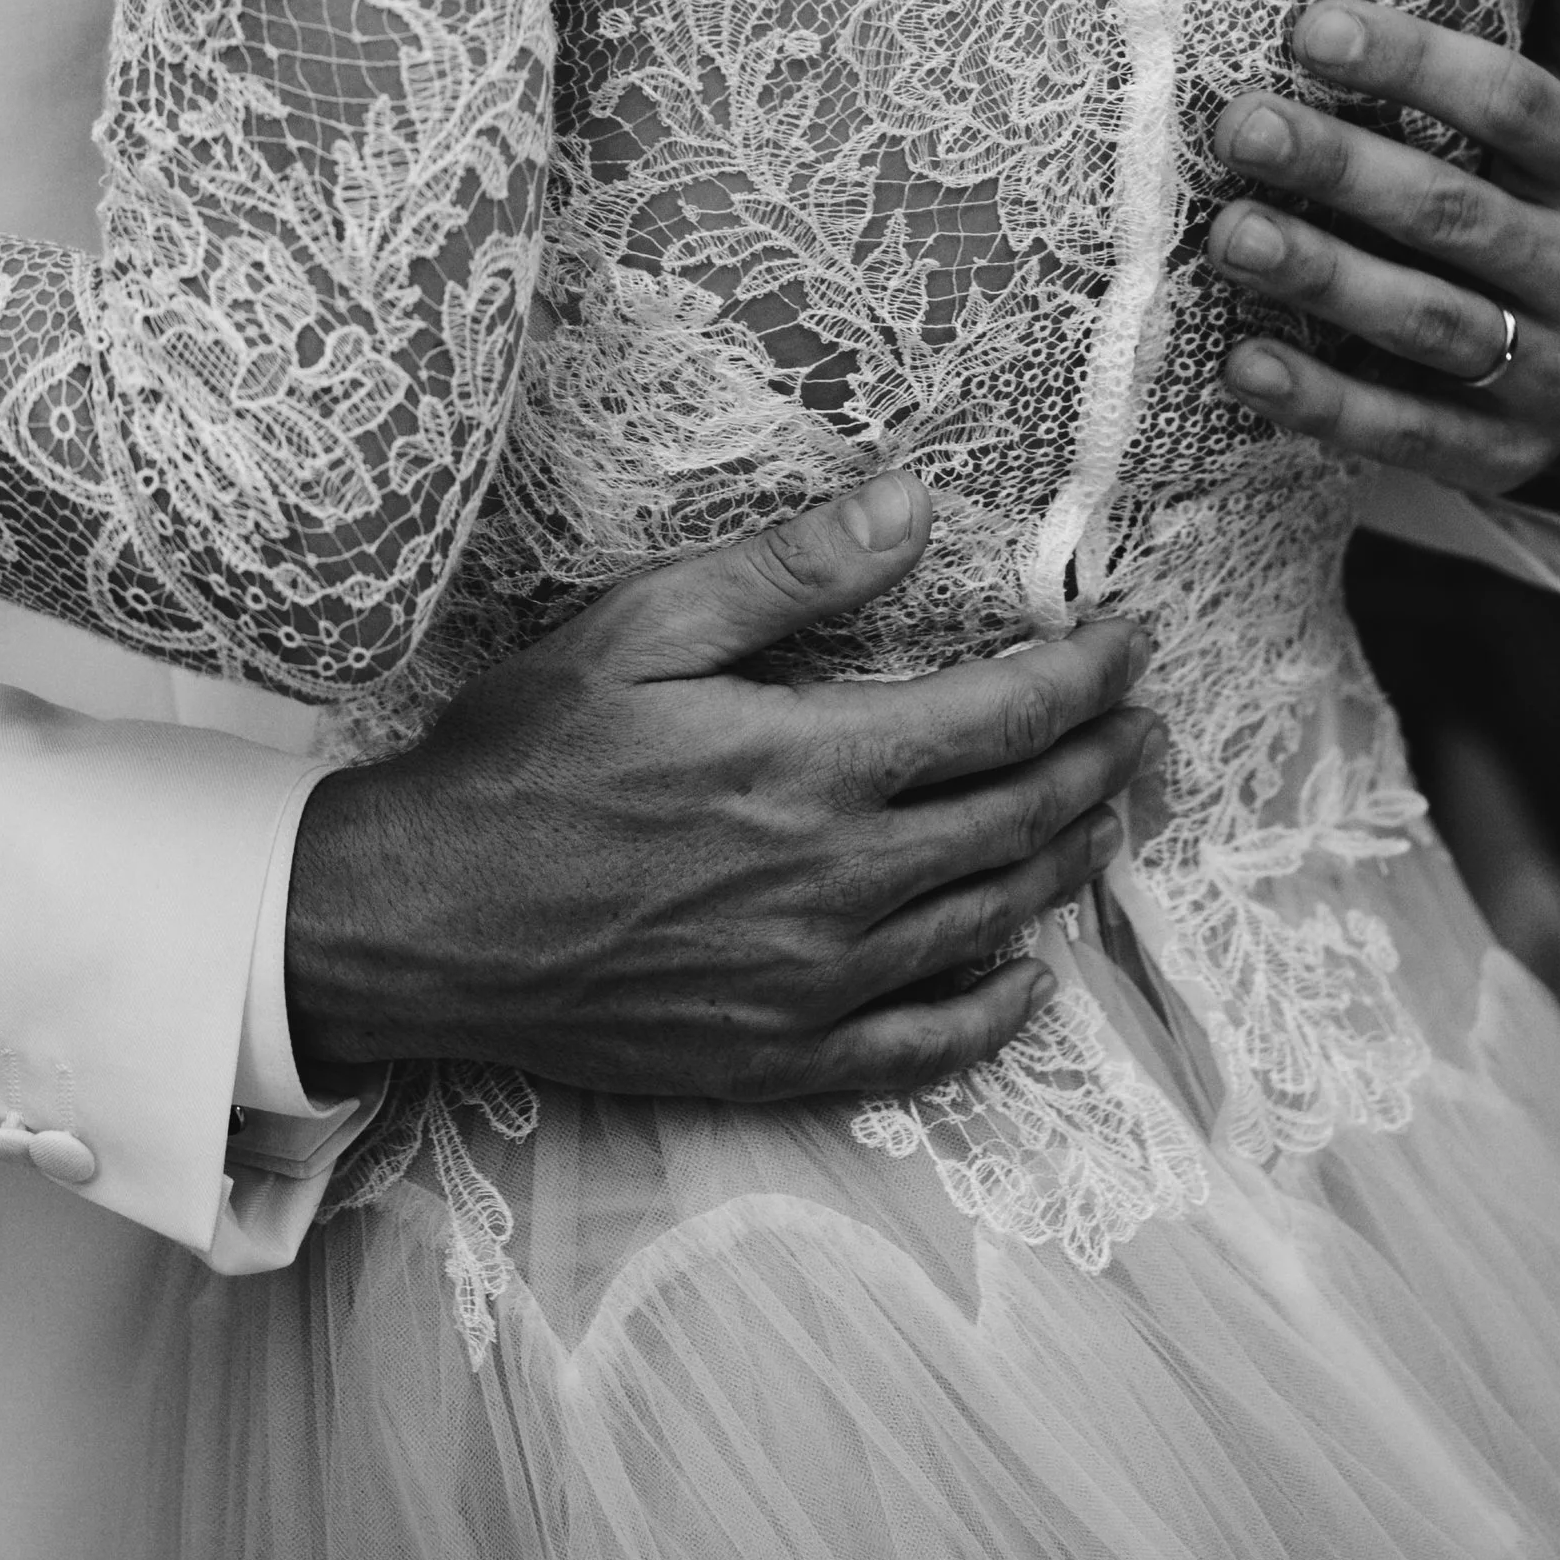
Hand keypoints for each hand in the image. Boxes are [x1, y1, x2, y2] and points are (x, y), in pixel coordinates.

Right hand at [284, 474, 1155, 1105]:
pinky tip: (1025, 981)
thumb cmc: (519, 760)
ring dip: (1065, 864)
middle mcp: (835, 883)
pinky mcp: (774, 1055)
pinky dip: (991, 1013)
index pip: (1003, 717)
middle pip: (1017, 818)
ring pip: (988, 923)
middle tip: (1146, 723)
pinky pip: (921, 1046)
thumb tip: (916, 504)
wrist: (413, 923)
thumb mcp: (642, 626)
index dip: (1087, 675)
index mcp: (809, 766)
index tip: (1133, 638)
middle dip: (1101, 761)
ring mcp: (811, 982)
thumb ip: (792, 571)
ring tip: (1107, 819)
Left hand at [1205, 0, 1559, 494]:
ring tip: (1229, 234)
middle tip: (1239, 124)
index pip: (1517, 105)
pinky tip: (1246, 364)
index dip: (1417, 64)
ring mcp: (1548, 370)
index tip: (1310, 24)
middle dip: (1345, 170)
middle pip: (1458, 215)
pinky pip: (1409, 432)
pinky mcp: (1500, 452)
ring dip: (1326, 280)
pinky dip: (1326, 402)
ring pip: (1430, 325)